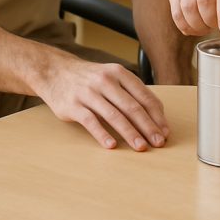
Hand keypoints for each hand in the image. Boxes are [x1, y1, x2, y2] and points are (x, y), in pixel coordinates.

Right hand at [36, 51, 170, 151]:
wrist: (55, 72)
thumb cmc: (89, 78)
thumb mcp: (112, 76)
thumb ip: (132, 92)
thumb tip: (156, 114)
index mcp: (119, 73)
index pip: (144, 96)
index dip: (156, 115)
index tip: (164, 131)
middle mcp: (105, 80)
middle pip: (131, 106)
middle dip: (148, 126)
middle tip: (158, 143)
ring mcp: (88, 92)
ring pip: (114, 115)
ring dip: (130, 133)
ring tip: (141, 147)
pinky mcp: (73, 105)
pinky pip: (91, 121)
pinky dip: (102, 134)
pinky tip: (112, 146)